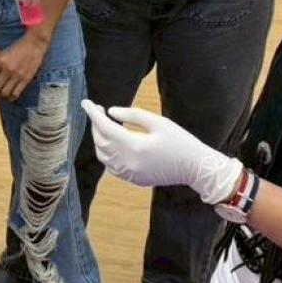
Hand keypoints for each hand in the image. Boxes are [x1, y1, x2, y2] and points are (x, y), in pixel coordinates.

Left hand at [0, 32, 47, 100]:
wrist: (34, 44)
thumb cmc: (17, 48)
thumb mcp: (4, 53)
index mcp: (0, 61)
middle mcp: (7, 69)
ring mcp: (17, 75)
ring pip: (4, 93)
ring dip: (2, 94)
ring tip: (3, 90)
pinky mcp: (26, 79)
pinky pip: (15, 94)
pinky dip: (11, 96)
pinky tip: (10, 93)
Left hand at [83, 101, 240, 204]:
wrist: (195, 168)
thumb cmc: (181, 141)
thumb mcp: (159, 122)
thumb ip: (133, 115)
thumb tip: (111, 112)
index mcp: (135, 146)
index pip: (105, 127)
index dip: (93, 114)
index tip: (86, 103)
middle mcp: (129, 163)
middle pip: (101, 142)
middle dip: (96, 125)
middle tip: (98, 110)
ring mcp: (130, 174)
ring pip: (103, 156)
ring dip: (99, 139)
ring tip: (105, 124)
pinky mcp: (133, 180)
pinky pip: (111, 166)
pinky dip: (106, 153)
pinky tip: (112, 142)